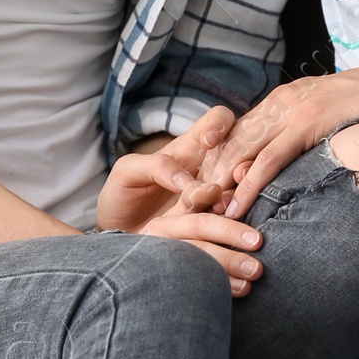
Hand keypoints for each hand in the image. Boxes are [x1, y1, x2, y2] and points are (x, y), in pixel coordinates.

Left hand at [96, 107, 264, 296]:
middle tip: (226, 186)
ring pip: (238, 194)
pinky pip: (227, 227)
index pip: (218, 120)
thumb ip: (157, 166)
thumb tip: (190, 183)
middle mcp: (208, 172)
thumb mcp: (128, 172)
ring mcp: (212, 201)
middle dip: (240, 167)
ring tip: (222, 212)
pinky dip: (228, 231)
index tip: (209, 141)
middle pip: (239, 158)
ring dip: (234, 202)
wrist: (118, 237)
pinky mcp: (210, 230)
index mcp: (189, 149)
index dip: (220, 124)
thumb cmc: (121, 196)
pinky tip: (223, 238)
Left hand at [201, 52, 358, 217]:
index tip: (202, 190)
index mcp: (286, 99)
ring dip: (220, 183)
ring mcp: (293, 109)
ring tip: (202, 213)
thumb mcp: (337, 121)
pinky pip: (270, 159)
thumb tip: (304, 165)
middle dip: (208, 174)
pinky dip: (249, 184)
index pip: (239, 132)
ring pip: (243, 150)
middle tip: (190, 206)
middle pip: (232, 141)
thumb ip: (313, 137)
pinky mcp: (307, 122)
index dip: (218, 162)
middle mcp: (282, 101)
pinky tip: (235, 205)